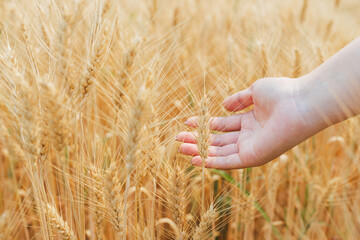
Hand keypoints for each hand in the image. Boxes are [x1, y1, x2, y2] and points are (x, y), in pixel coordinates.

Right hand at [176, 77, 316, 168]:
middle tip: (178, 138)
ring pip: (219, 152)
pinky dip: (212, 162)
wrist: (299, 103)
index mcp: (249, 121)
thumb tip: (223, 105)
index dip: (203, 124)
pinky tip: (196, 159)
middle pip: (217, 140)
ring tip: (180, 148)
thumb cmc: (281, 93)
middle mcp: (249, 136)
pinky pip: (229, 162)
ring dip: (200, 151)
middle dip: (197, 139)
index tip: (186, 121)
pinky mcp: (253, 157)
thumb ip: (239, 99)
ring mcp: (250, 147)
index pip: (221, 126)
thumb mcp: (255, 91)